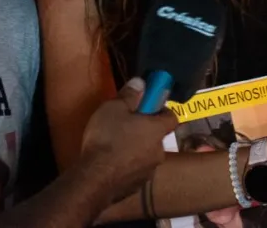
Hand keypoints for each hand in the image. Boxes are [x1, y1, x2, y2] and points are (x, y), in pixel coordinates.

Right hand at [80, 78, 178, 203]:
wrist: (94, 179)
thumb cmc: (106, 138)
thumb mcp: (113, 108)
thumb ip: (130, 95)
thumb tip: (141, 82)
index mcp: (157, 130)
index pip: (172, 117)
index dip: (161, 110)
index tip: (148, 107)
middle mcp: (159, 151)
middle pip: (157, 137)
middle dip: (145, 131)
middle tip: (126, 125)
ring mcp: (149, 170)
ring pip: (147, 154)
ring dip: (137, 149)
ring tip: (115, 146)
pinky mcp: (137, 185)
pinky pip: (136, 170)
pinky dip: (128, 165)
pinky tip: (111, 163)